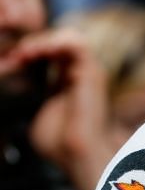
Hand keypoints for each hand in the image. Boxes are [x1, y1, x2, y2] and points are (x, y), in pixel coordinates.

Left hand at [10, 28, 113, 189]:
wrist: (76, 153)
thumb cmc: (60, 142)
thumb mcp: (38, 112)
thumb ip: (33, 96)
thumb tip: (14, 89)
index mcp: (66, 82)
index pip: (50, 53)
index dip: (28, 52)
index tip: (8, 63)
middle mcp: (79, 73)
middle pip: (58, 41)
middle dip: (32, 44)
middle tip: (13, 56)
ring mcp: (87, 70)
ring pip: (67, 37)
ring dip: (43, 40)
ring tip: (24, 52)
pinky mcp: (91, 70)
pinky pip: (75, 44)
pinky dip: (54, 43)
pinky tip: (36, 52)